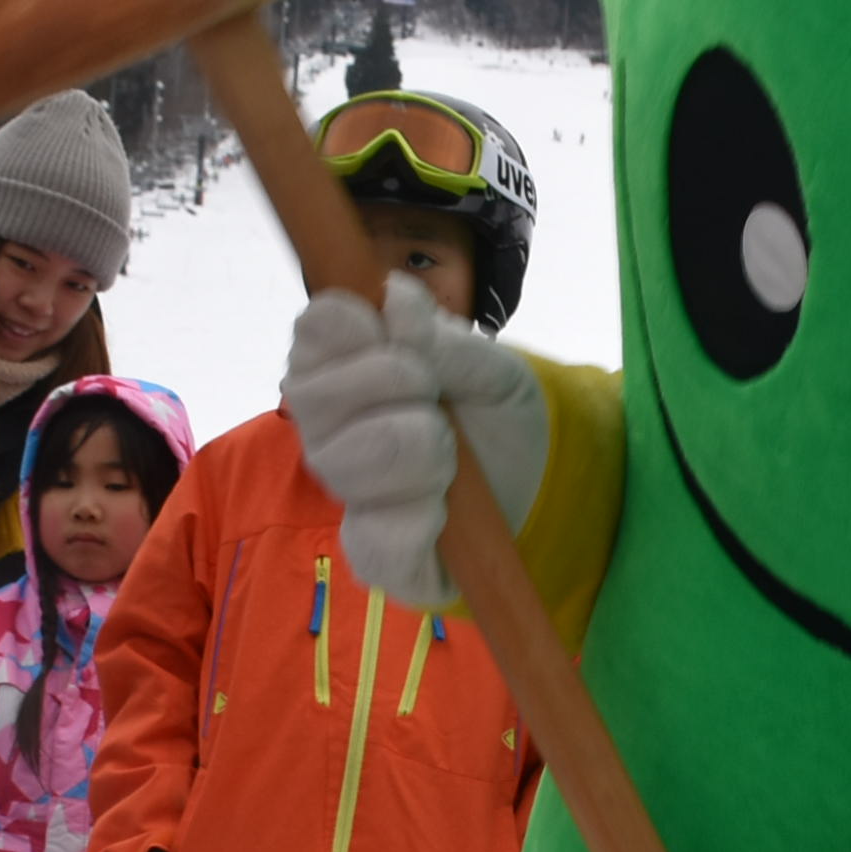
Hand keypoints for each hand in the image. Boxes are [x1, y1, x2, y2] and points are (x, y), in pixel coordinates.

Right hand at [284, 278, 550, 606]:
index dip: (360, 331)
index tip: (406, 342)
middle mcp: (327, 427)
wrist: (536, 483)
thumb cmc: (494, 413)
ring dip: (417, 451)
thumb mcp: (492, 366)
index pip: (314, 327)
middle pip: (314, 396)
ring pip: (344, 464)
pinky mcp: (372, 554)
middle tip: (438, 401)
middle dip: (396, 386)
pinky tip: (441, 510)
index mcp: (343, 365)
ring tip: (450, 457)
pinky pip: (374, 540)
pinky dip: (420, 521)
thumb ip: (444, 340)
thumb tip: (395, 297)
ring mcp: (345, 492)